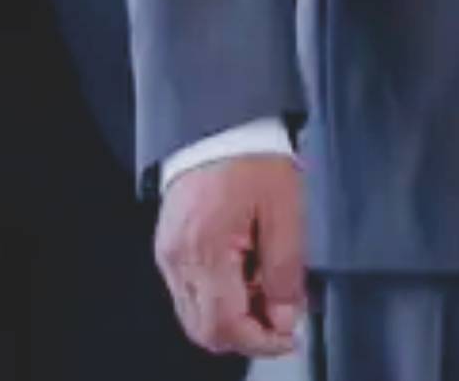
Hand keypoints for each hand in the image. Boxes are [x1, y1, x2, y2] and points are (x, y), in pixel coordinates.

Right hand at [155, 154, 305, 358]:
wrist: (220, 117)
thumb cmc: (252, 153)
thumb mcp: (284, 209)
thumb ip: (285, 269)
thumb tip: (287, 317)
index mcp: (204, 250)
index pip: (225, 327)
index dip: (262, 341)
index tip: (290, 336)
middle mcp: (177, 258)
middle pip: (205, 331)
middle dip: (247, 333)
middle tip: (282, 315)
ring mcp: (168, 253)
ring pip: (196, 316)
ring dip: (233, 316)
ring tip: (266, 283)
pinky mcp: (169, 244)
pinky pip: (190, 291)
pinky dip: (219, 295)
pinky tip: (246, 270)